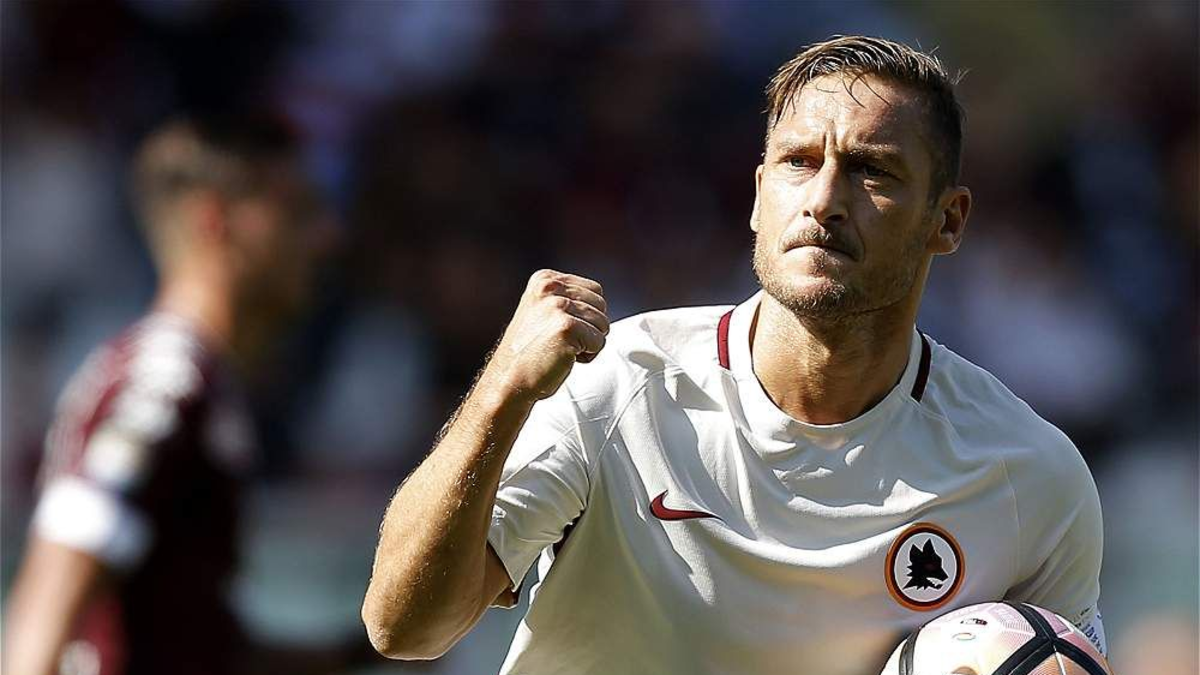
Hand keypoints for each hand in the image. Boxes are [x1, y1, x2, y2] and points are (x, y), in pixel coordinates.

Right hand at [483, 269, 608, 402]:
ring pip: (603, 324)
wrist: (509, 380)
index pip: (595, 290)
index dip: (586, 315)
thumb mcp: (542, 311)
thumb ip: (566, 299)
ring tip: (560, 348)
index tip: (559, 327)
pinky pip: (599, 342)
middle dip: (589, 327)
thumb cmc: (529, 352)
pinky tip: (564, 357)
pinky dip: (587, 356)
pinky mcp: (567, 327)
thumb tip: (600, 304)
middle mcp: (550, 287)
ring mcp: (558, 306)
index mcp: (544, 279)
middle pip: (601, 305)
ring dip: (588, 343)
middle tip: (561, 341)